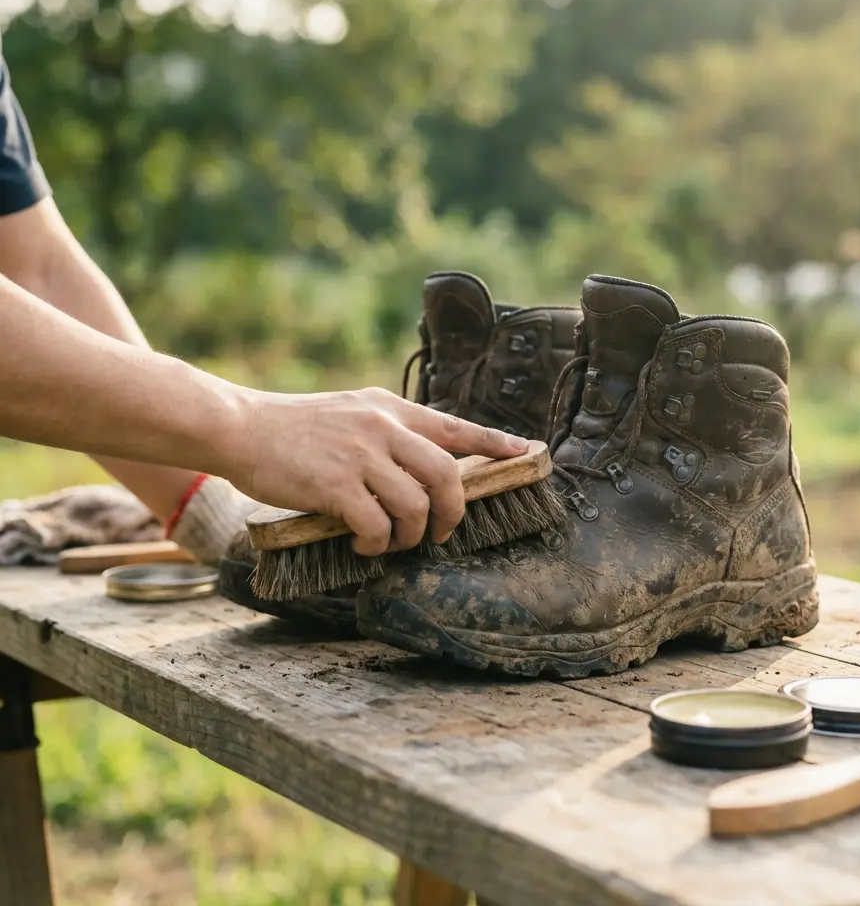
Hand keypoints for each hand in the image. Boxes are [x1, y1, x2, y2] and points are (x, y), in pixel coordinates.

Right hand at [221, 387, 528, 556]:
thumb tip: (422, 464)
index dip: (493, 442)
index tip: (523, 452)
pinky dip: (377, 543)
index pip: (454, 426)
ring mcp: (360, 455)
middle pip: (447, 475)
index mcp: (389, 408)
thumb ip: (387, 429)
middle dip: (453, 512)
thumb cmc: (294, 427)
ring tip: (392, 542)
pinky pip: (377, 525)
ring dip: (410, 535)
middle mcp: (383, 426)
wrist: (241, 426)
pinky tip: (364, 543)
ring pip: (416, 506)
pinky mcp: (335, 484)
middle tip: (442, 532)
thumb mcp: (351, 411)